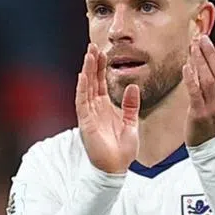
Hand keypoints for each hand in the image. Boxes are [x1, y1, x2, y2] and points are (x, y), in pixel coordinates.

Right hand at [75, 44, 139, 173]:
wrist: (116, 168)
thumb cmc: (122, 150)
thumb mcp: (131, 123)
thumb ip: (131, 105)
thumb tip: (133, 86)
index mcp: (105, 108)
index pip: (101, 83)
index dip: (101, 68)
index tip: (103, 52)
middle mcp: (95, 109)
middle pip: (92, 81)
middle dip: (92, 64)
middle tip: (93, 46)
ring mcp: (89, 115)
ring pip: (86, 88)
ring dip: (87, 71)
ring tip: (89, 55)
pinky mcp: (85, 122)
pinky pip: (82, 102)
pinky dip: (82, 89)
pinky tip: (83, 76)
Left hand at [184, 35, 214, 146]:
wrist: (210, 144)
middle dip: (210, 54)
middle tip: (202, 39)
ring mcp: (212, 107)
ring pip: (207, 80)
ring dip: (199, 62)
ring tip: (193, 48)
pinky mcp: (199, 114)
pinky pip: (195, 93)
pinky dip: (190, 79)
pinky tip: (186, 67)